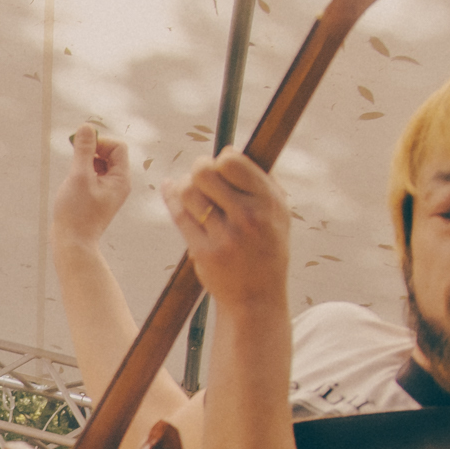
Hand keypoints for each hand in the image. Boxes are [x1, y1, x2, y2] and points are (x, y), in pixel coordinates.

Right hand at [50, 122, 134, 246]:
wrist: (72, 244)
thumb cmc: (76, 213)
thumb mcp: (79, 177)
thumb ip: (83, 150)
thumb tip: (86, 127)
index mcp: (121, 179)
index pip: (117, 147)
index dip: (100, 142)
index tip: (81, 149)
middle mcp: (119, 184)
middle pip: (110, 153)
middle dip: (92, 151)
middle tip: (75, 160)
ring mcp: (109, 191)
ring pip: (100, 163)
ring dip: (85, 161)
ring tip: (73, 177)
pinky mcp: (98, 196)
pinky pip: (93, 175)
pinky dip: (82, 172)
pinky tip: (72, 185)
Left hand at [159, 151, 291, 309]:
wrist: (257, 299)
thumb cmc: (267, 249)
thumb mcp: (278, 214)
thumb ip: (260, 181)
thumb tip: (228, 149)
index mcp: (269, 202)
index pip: (233, 161)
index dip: (221, 159)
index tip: (221, 167)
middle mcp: (248, 217)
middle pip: (204, 172)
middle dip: (198, 169)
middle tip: (201, 177)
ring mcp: (225, 236)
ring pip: (188, 191)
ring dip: (185, 186)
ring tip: (192, 191)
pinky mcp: (204, 252)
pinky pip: (179, 214)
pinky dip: (172, 198)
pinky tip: (172, 191)